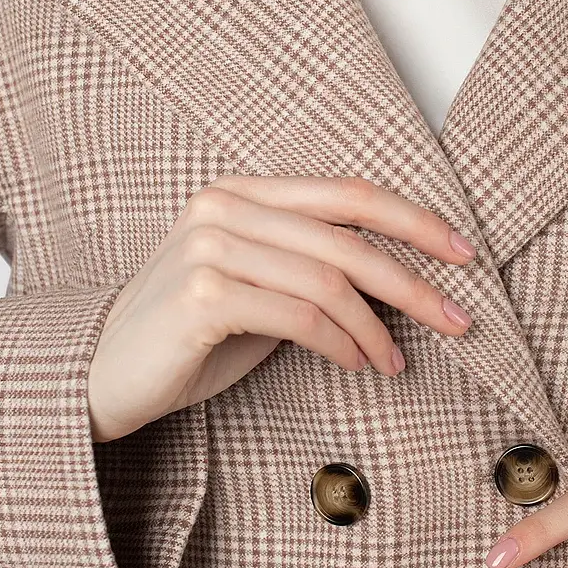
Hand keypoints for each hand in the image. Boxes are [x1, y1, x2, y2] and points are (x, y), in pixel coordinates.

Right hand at [87, 174, 476, 442]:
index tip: (463, 251)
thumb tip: (398, 280)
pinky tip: (358, 364)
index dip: (414, 219)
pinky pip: (300, 317)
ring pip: (329, 280)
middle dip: (413, 281)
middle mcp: (225, 206)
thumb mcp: (257, 287)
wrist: (103, 374)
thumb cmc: (189, 336)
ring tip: (394, 361)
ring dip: (377, 327)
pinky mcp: (203, 294)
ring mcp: (210, 246)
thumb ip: (311, 269)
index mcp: (242, 193)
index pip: (347, 193)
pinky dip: (342, 344)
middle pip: (348, 237)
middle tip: (458, 318)